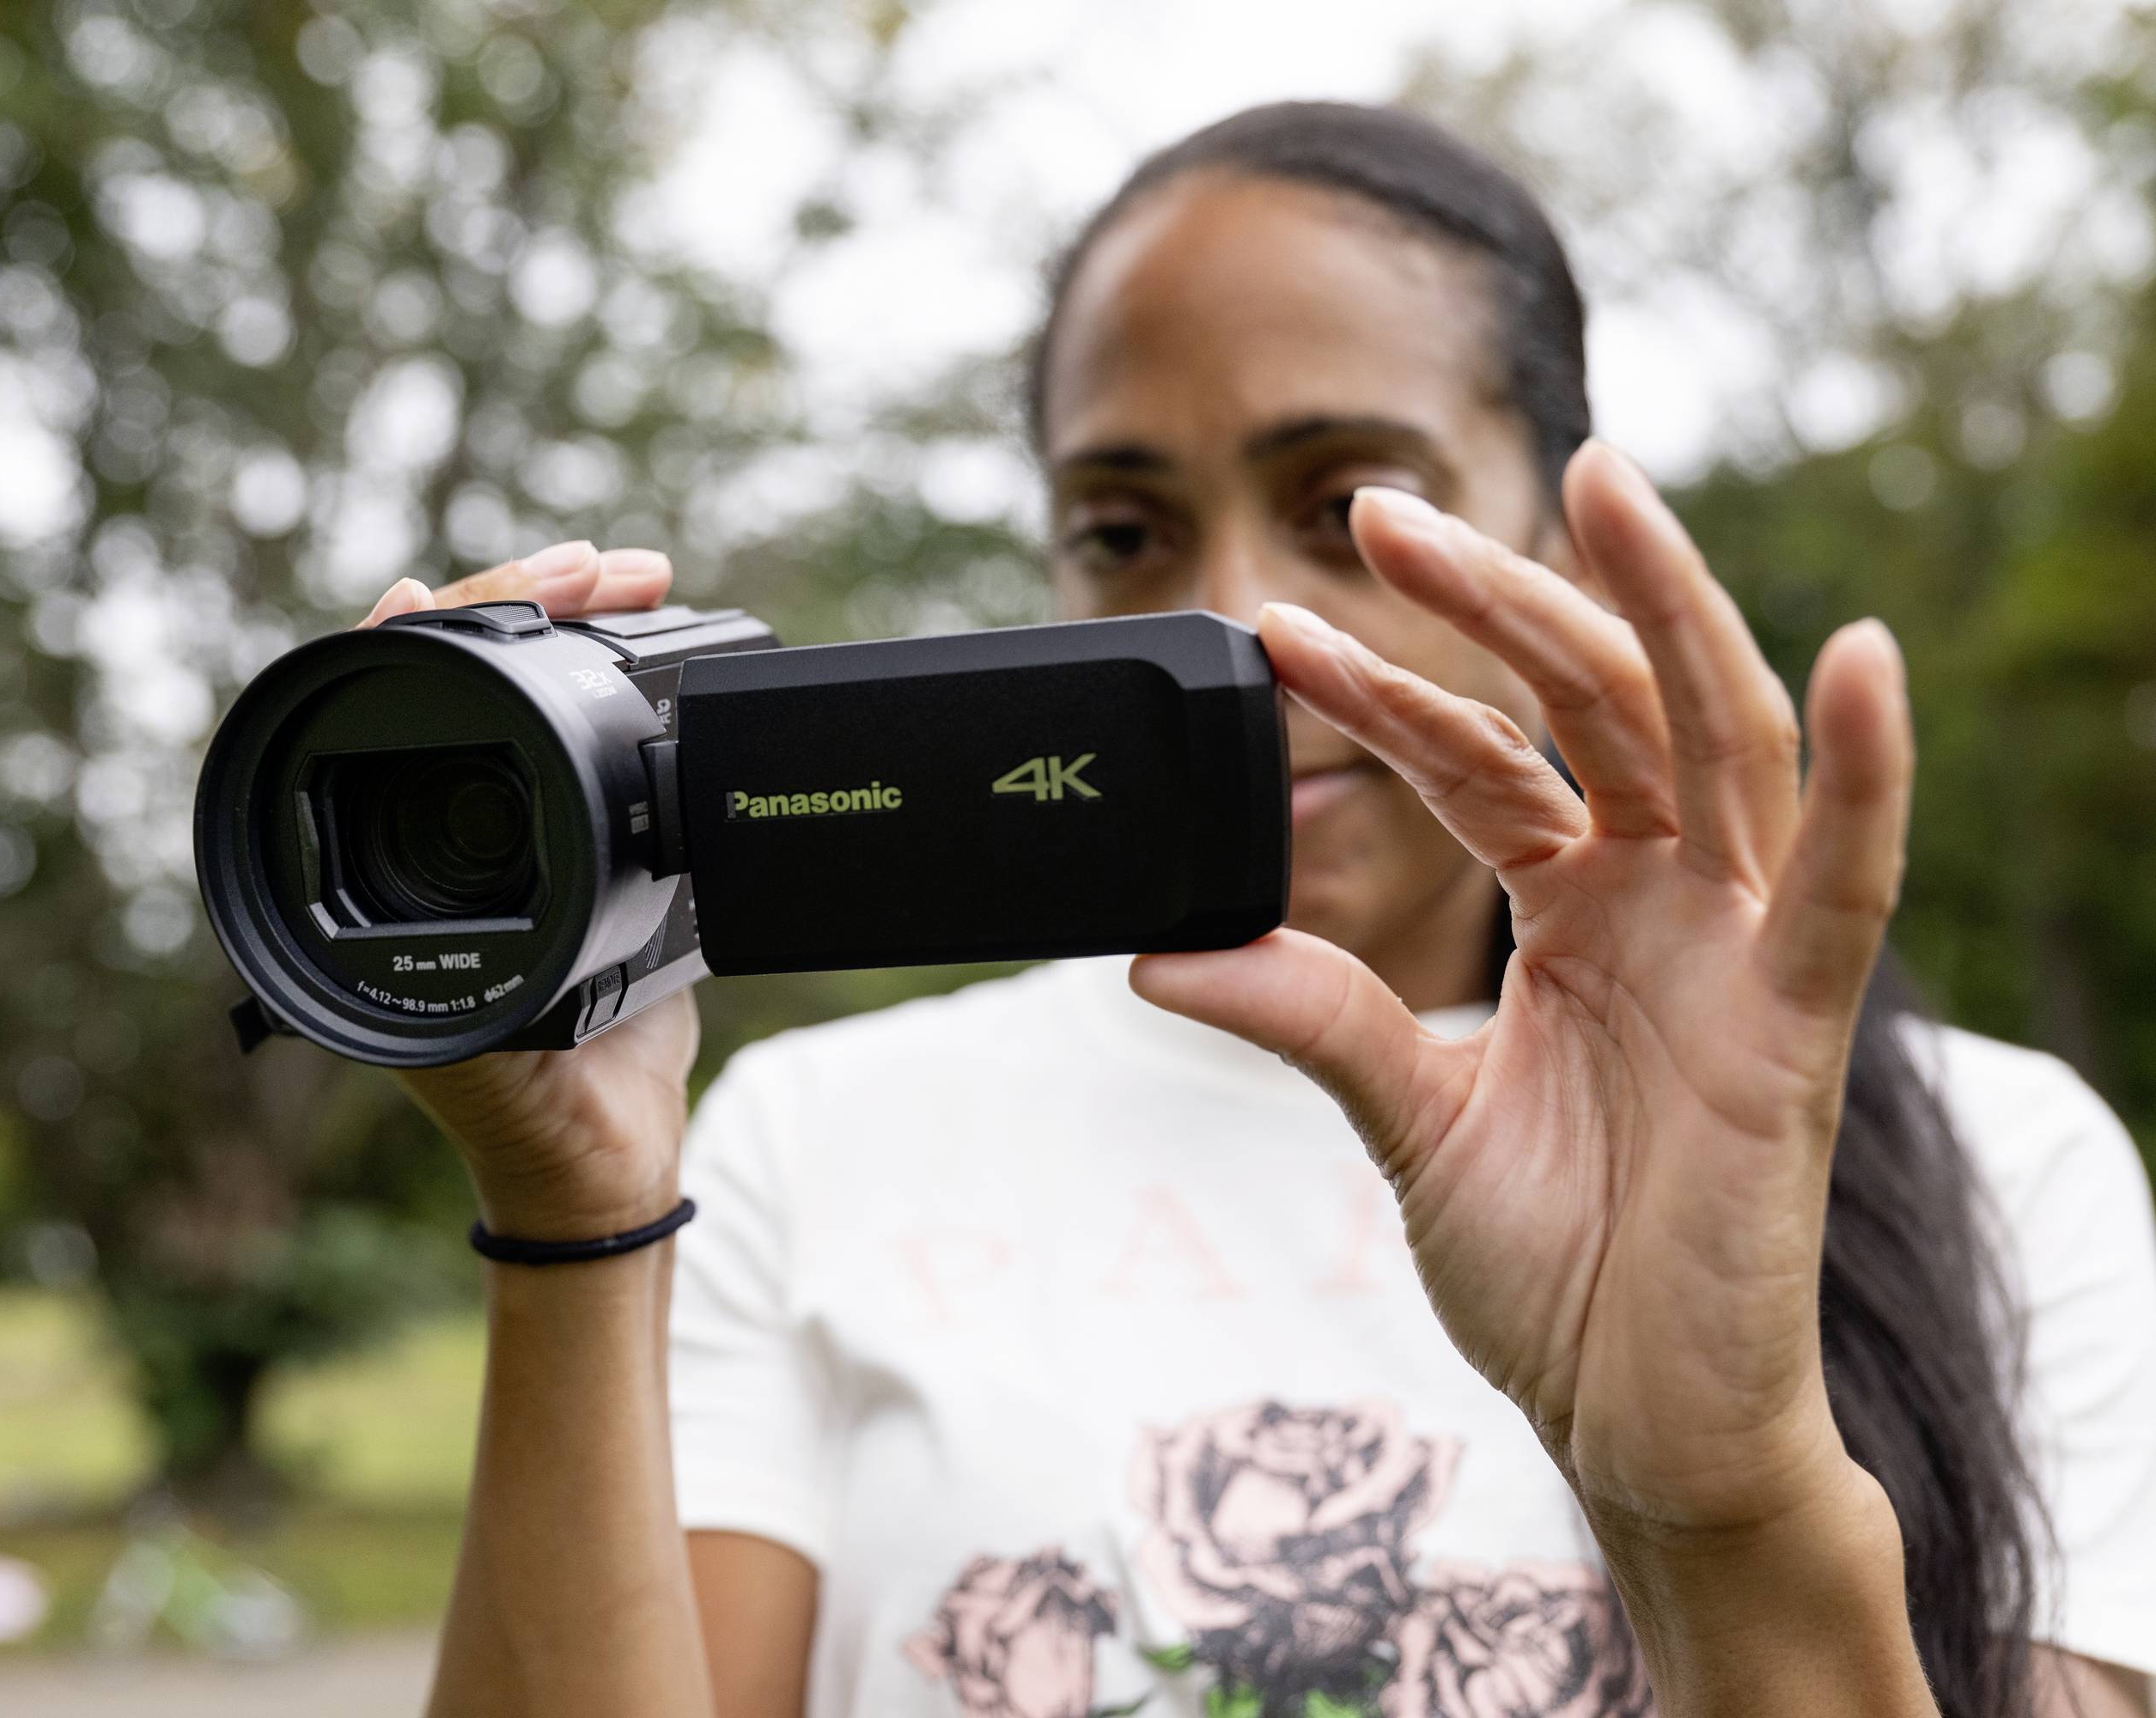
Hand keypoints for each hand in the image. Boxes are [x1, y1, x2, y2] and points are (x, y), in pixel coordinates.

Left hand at [360, 541, 699, 1242]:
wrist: (602, 1153)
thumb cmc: (519, 1105)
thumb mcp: (473, 1025)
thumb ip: (451, 958)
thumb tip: (428, 865)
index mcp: (378, 862)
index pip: (370, 705)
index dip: (413, 631)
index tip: (451, 589)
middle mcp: (426, 828)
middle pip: (454, 665)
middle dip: (523, 598)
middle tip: (600, 569)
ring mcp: (506, 821)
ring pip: (518, 679)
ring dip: (572, 618)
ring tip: (628, 581)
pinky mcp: (580, 833)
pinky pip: (576, 721)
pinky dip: (610, 663)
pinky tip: (644, 629)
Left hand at [1134, 443, 1911, 1542]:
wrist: (1630, 1422)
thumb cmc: (1550, 1273)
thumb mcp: (1408, 1119)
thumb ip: (1311, 1019)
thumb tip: (1158, 952)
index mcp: (1581, 911)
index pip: (1479, 762)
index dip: (1382, 690)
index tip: (1276, 627)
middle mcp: (1666, 905)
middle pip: (1594, 707)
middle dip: (1497, 601)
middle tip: (1380, 508)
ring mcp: (1738, 953)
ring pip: (1716, 742)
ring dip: (1664, 609)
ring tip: (1601, 483)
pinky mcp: (1796, 1028)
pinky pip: (1846, 883)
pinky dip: (1867, 772)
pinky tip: (1859, 658)